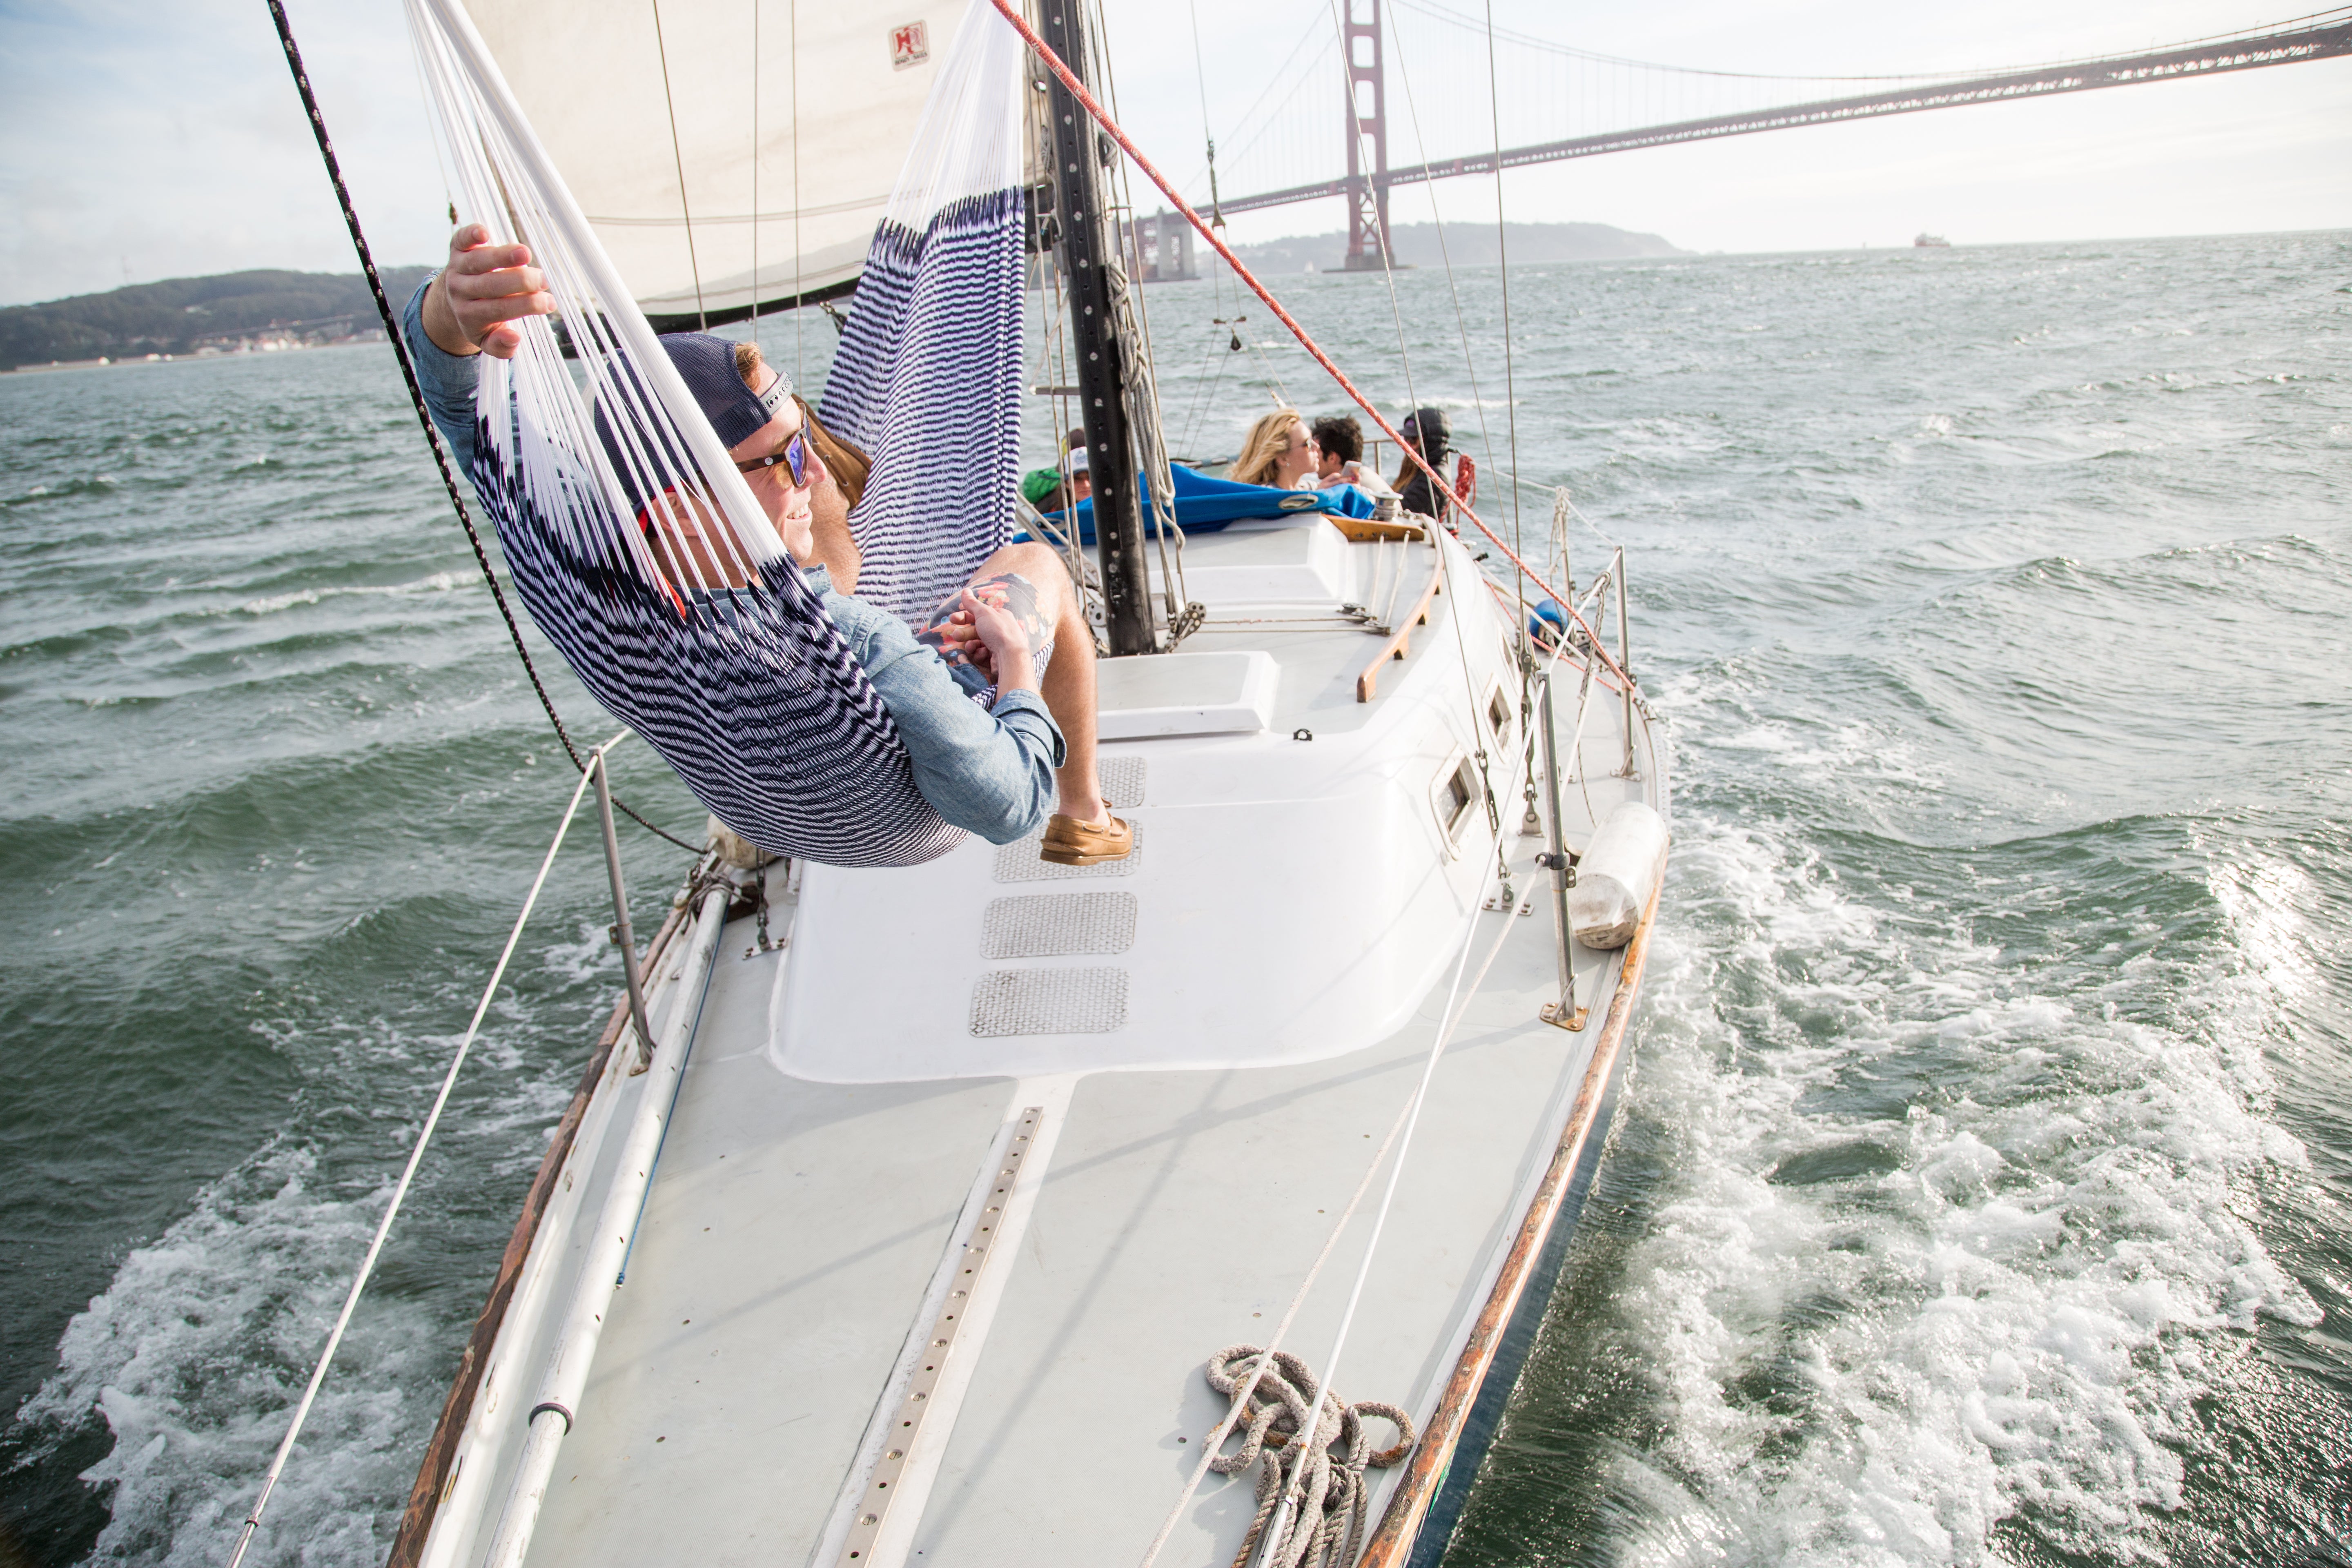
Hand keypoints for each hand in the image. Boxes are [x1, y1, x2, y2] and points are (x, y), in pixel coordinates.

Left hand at [421, 224, 552, 359]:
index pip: (498, 310)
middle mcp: (460, 291)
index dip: (525, 306)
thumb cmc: (481, 317)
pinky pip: (461, 240)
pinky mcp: (457, 248)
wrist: (453, 297)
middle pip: (489, 285)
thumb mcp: (487, 339)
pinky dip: (471, 235)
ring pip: (478, 261)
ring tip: (526, 254)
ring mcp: (457, 267)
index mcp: (469, 316)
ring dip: (502, 256)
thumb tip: (515, 338)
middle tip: (543, 281)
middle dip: (519, 282)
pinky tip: (485, 233)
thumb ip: (501, 346)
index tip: (549, 303)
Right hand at [961, 585, 1034, 691]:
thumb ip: (972, 603)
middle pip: (975, 630)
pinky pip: (981, 655)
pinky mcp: (994, 659)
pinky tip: (984, 654)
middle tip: (956, 636)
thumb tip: (965, 590)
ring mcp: (997, 646)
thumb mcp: (983, 613)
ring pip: (976, 644)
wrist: (1010, 657)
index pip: (978, 614)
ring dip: (971, 645)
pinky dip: (980, 654)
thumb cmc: (998, 632)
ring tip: (971, 647)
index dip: (964, 616)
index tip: (952, 619)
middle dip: (964, 633)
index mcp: (999, 616)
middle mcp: (999, 630)